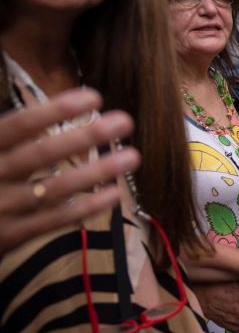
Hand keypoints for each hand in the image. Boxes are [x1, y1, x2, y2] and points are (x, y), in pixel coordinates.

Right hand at [0, 88, 140, 254]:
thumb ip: (7, 132)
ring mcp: (1, 207)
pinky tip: (115, 194)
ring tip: (131, 156)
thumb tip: (48, 105)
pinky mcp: (11, 235)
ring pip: (55, 188)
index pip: (18, 125)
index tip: (94, 97)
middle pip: (42, 154)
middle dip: (85, 136)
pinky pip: (54, 220)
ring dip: (96, 171)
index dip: (55, 110)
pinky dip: (86, 208)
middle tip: (125, 120)